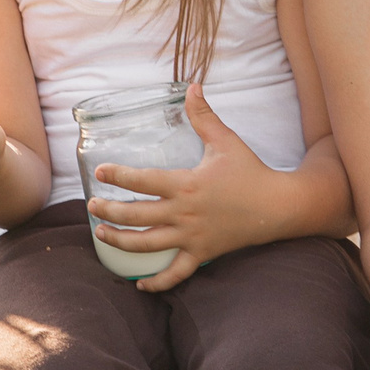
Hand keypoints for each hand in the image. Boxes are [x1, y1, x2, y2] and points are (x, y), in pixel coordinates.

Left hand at [86, 82, 286, 290]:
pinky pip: (176, 273)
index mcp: (186, 184)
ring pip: (147, 245)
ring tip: (101, 235)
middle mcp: (184, 213)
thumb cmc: (251, 172)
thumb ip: (203, 115)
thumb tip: (191, 86)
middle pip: (136, 216)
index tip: (100, 172)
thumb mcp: (226, 140)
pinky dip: (157, 282)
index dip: (117, 176)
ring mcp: (192, 237)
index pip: (142, 180)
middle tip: (92, 206)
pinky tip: (139, 283)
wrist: (278, 206)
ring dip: (120, 241)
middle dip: (109, 212)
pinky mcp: (202, 253)